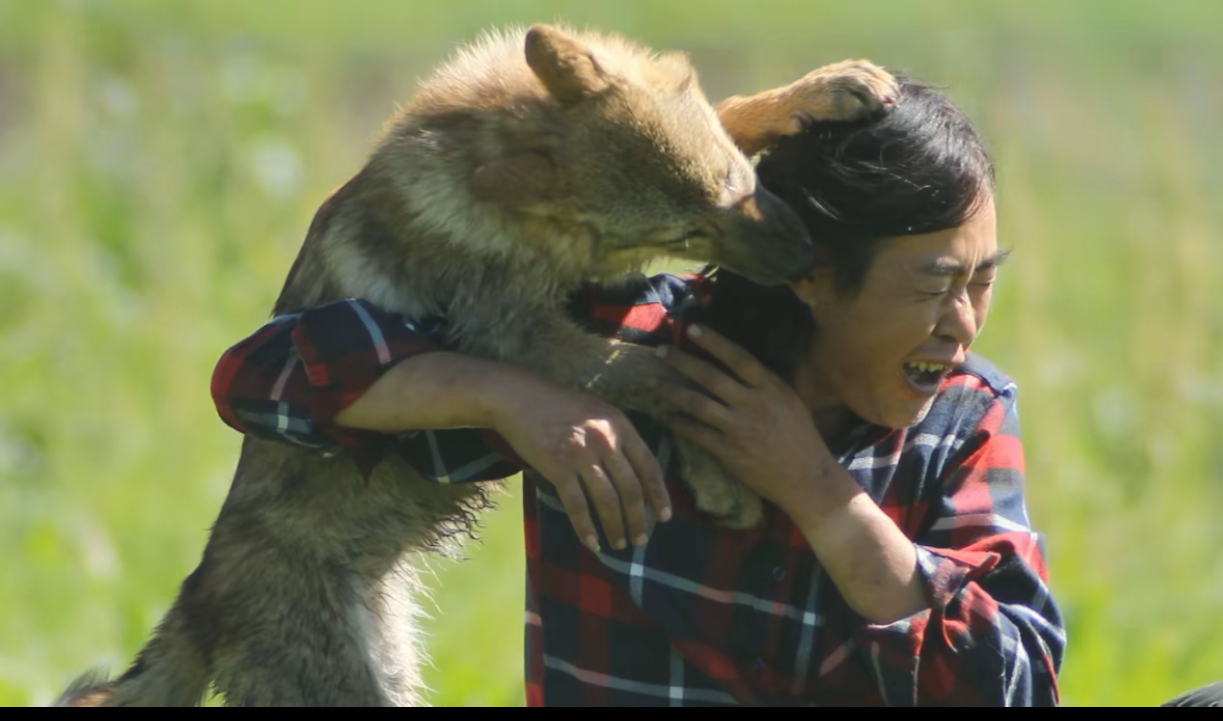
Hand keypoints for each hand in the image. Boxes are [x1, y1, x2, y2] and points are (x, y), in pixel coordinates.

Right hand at [484, 370, 670, 551]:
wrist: (519, 397)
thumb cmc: (559, 406)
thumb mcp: (598, 413)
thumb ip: (617, 437)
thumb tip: (635, 475)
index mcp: (620, 425)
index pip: (649, 466)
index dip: (659, 495)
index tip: (664, 517)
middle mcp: (605, 440)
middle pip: (631, 489)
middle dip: (639, 519)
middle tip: (641, 540)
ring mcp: (581, 455)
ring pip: (607, 501)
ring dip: (616, 527)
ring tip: (620, 544)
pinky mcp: (557, 468)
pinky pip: (577, 505)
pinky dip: (586, 528)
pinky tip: (592, 543)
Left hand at [655, 325, 849, 519]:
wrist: (807, 478)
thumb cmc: (801, 437)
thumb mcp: (790, 401)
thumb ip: (765, 384)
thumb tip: (738, 364)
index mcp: (771, 388)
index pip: (739, 357)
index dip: (714, 341)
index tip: (692, 328)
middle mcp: (754, 404)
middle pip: (711, 377)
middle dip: (682, 362)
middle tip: (660, 352)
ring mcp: (740, 428)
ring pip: (698, 404)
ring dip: (672, 392)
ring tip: (652, 383)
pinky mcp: (729, 451)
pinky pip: (697, 433)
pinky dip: (679, 424)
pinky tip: (666, 418)